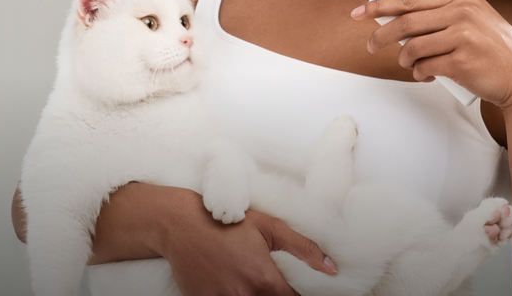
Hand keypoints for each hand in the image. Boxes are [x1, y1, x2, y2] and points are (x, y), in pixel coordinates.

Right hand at [159, 207, 336, 295]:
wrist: (180, 225)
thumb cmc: (225, 222)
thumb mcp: (268, 227)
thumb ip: (303, 248)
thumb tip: (331, 268)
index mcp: (264, 279)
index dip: (293, 295)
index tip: (289, 288)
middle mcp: (243, 295)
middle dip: (271, 294)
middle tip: (261, 279)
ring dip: (250, 295)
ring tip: (244, 279)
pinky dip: (229, 295)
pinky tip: (227, 283)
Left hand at [351, 0, 511, 107]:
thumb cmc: (493, 50)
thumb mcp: (472, 19)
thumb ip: (439, 16)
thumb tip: (396, 19)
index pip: (410, 0)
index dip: (380, 6)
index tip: (361, 12)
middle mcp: (462, 12)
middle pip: (405, 22)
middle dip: (381, 36)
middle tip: (372, 46)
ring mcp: (463, 36)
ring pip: (412, 48)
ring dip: (405, 60)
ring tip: (412, 64)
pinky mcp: (461, 60)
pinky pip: (424, 67)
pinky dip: (420, 73)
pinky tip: (428, 74)